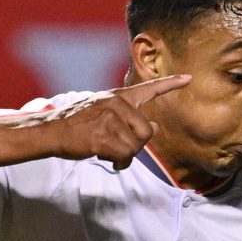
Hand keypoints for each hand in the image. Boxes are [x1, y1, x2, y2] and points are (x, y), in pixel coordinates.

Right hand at [37, 75, 190, 168]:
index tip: (189, 78)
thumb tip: (155, 128)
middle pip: (146, 133)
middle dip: (136, 145)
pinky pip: (125, 156)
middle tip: (117, 147)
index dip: (171, 83)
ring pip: (135, 147)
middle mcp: (117, 104)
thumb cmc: (77, 125)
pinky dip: (119, 162)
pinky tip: (106, 157)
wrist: (52, 131)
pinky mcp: (104, 136)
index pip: (149, 88)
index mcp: (118, 97)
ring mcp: (111, 119)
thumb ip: (129, 118)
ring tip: (107, 151)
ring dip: (124, 156)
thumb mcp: (103, 113)